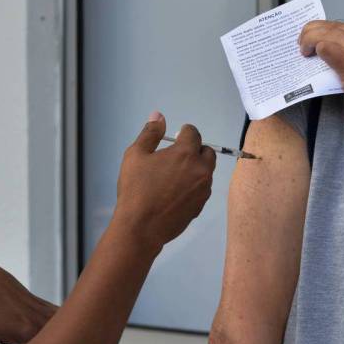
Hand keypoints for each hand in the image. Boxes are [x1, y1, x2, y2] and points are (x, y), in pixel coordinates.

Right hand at [114, 112, 216, 250]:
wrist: (142, 227)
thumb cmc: (136, 189)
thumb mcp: (136, 156)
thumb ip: (150, 133)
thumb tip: (159, 116)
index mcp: (186, 153)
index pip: (193, 133)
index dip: (184, 132)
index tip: (175, 137)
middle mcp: (201, 170)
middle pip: (207, 152)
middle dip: (195, 150)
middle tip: (176, 157)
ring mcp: (203, 190)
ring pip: (206, 171)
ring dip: (195, 168)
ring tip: (174, 176)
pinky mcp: (201, 206)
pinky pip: (202, 189)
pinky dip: (193, 185)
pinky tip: (175, 192)